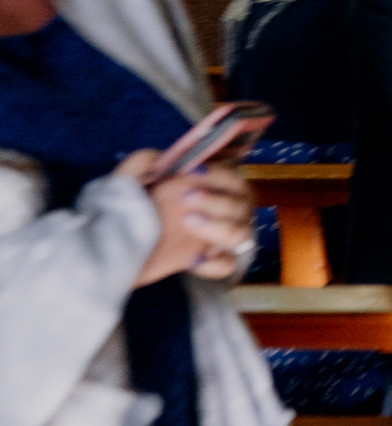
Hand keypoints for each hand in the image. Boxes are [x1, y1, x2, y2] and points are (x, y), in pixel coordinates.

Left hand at [120, 152, 256, 284]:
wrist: (116, 245)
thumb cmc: (132, 206)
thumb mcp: (130, 178)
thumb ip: (144, 161)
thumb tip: (161, 159)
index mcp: (214, 187)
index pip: (233, 179)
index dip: (217, 176)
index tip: (190, 174)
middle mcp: (225, 211)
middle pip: (241, 206)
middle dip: (216, 201)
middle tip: (185, 198)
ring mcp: (219, 238)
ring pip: (240, 234)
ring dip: (219, 228)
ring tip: (188, 223)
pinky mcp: (209, 262)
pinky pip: (228, 265)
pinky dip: (214, 263)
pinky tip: (192, 261)